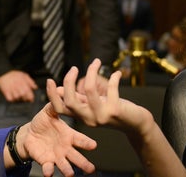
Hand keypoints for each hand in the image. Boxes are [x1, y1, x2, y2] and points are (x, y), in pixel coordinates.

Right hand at [0, 70, 37, 101]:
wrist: (3, 73)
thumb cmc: (13, 74)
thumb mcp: (24, 75)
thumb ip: (31, 81)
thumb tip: (35, 87)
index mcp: (24, 85)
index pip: (30, 95)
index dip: (31, 98)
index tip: (30, 99)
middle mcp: (19, 89)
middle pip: (24, 99)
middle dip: (24, 98)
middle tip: (22, 95)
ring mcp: (13, 91)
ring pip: (17, 99)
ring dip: (17, 98)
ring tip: (16, 93)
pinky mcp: (6, 93)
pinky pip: (11, 100)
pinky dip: (11, 98)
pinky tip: (11, 94)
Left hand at [15, 104, 96, 176]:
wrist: (30, 134)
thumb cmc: (43, 123)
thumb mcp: (48, 111)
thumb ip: (54, 102)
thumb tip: (57, 87)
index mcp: (68, 135)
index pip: (80, 139)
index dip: (87, 143)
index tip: (93, 145)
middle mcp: (65, 148)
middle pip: (77, 157)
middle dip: (84, 163)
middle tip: (91, 169)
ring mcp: (57, 156)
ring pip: (66, 165)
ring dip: (68, 170)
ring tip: (70, 174)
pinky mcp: (46, 162)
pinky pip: (49, 168)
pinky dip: (49, 170)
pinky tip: (49, 172)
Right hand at [47, 59, 185, 176]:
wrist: (135, 123)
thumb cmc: (113, 110)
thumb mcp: (92, 105)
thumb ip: (77, 98)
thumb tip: (59, 88)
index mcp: (81, 116)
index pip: (60, 108)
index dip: (52, 95)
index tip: (49, 80)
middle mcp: (88, 118)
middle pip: (70, 100)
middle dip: (69, 81)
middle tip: (74, 68)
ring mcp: (101, 116)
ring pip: (89, 90)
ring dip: (92, 72)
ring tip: (96, 62)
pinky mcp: (115, 111)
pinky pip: (111, 89)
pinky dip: (114, 78)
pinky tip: (118, 73)